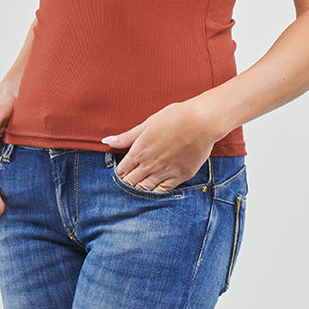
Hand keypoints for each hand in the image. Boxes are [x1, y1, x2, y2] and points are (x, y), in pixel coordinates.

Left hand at [101, 99, 221, 191]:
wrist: (202, 121)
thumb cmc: (175, 117)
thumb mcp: (147, 123)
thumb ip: (126, 136)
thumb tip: (106, 141)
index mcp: (139, 151)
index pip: (122, 170)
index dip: (120, 172)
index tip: (122, 171)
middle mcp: (150, 164)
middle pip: (131, 182)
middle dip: (128, 182)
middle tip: (129, 180)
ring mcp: (165, 172)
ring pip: (145, 188)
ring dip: (140, 188)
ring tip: (140, 184)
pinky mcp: (180, 176)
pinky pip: (163, 190)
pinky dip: (156, 191)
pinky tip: (154, 188)